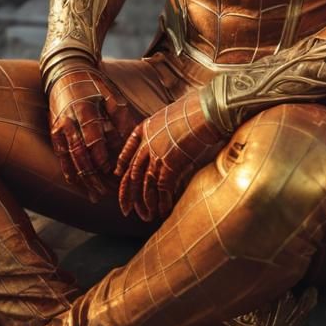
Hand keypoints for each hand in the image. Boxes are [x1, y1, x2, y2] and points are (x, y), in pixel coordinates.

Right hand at [49, 63, 139, 201]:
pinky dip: (68, 171)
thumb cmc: (93, 84)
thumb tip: (131, 140)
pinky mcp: (53, 131)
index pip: (93, 141)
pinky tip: (77, 183)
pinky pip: (60, 155)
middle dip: (93, 177)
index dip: (102, 159)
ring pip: (69, 159)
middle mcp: (69, 121)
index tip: (114, 172)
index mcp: (85, 110)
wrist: (65, 72)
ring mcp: (59, 127)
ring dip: (82, 179)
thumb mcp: (110, 95)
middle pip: (80, 155)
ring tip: (94, 195)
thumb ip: (120, 117)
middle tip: (106, 193)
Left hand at [116, 89, 223, 222]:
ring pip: (144, 185)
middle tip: (126, 209)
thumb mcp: (173, 114)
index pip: (128, 149)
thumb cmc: (197, 109)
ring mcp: (156, 155)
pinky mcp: (169, 165)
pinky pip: (161, 190)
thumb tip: (171, 139)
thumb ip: (166, 129)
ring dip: (145, 204)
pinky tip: (163, 211)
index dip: (122, 164)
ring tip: (146, 216)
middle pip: (132, 173)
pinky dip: (161, 203)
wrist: (207, 110)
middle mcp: (147, 143)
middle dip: (128, 194)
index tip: (118, 174)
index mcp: (146, 128)